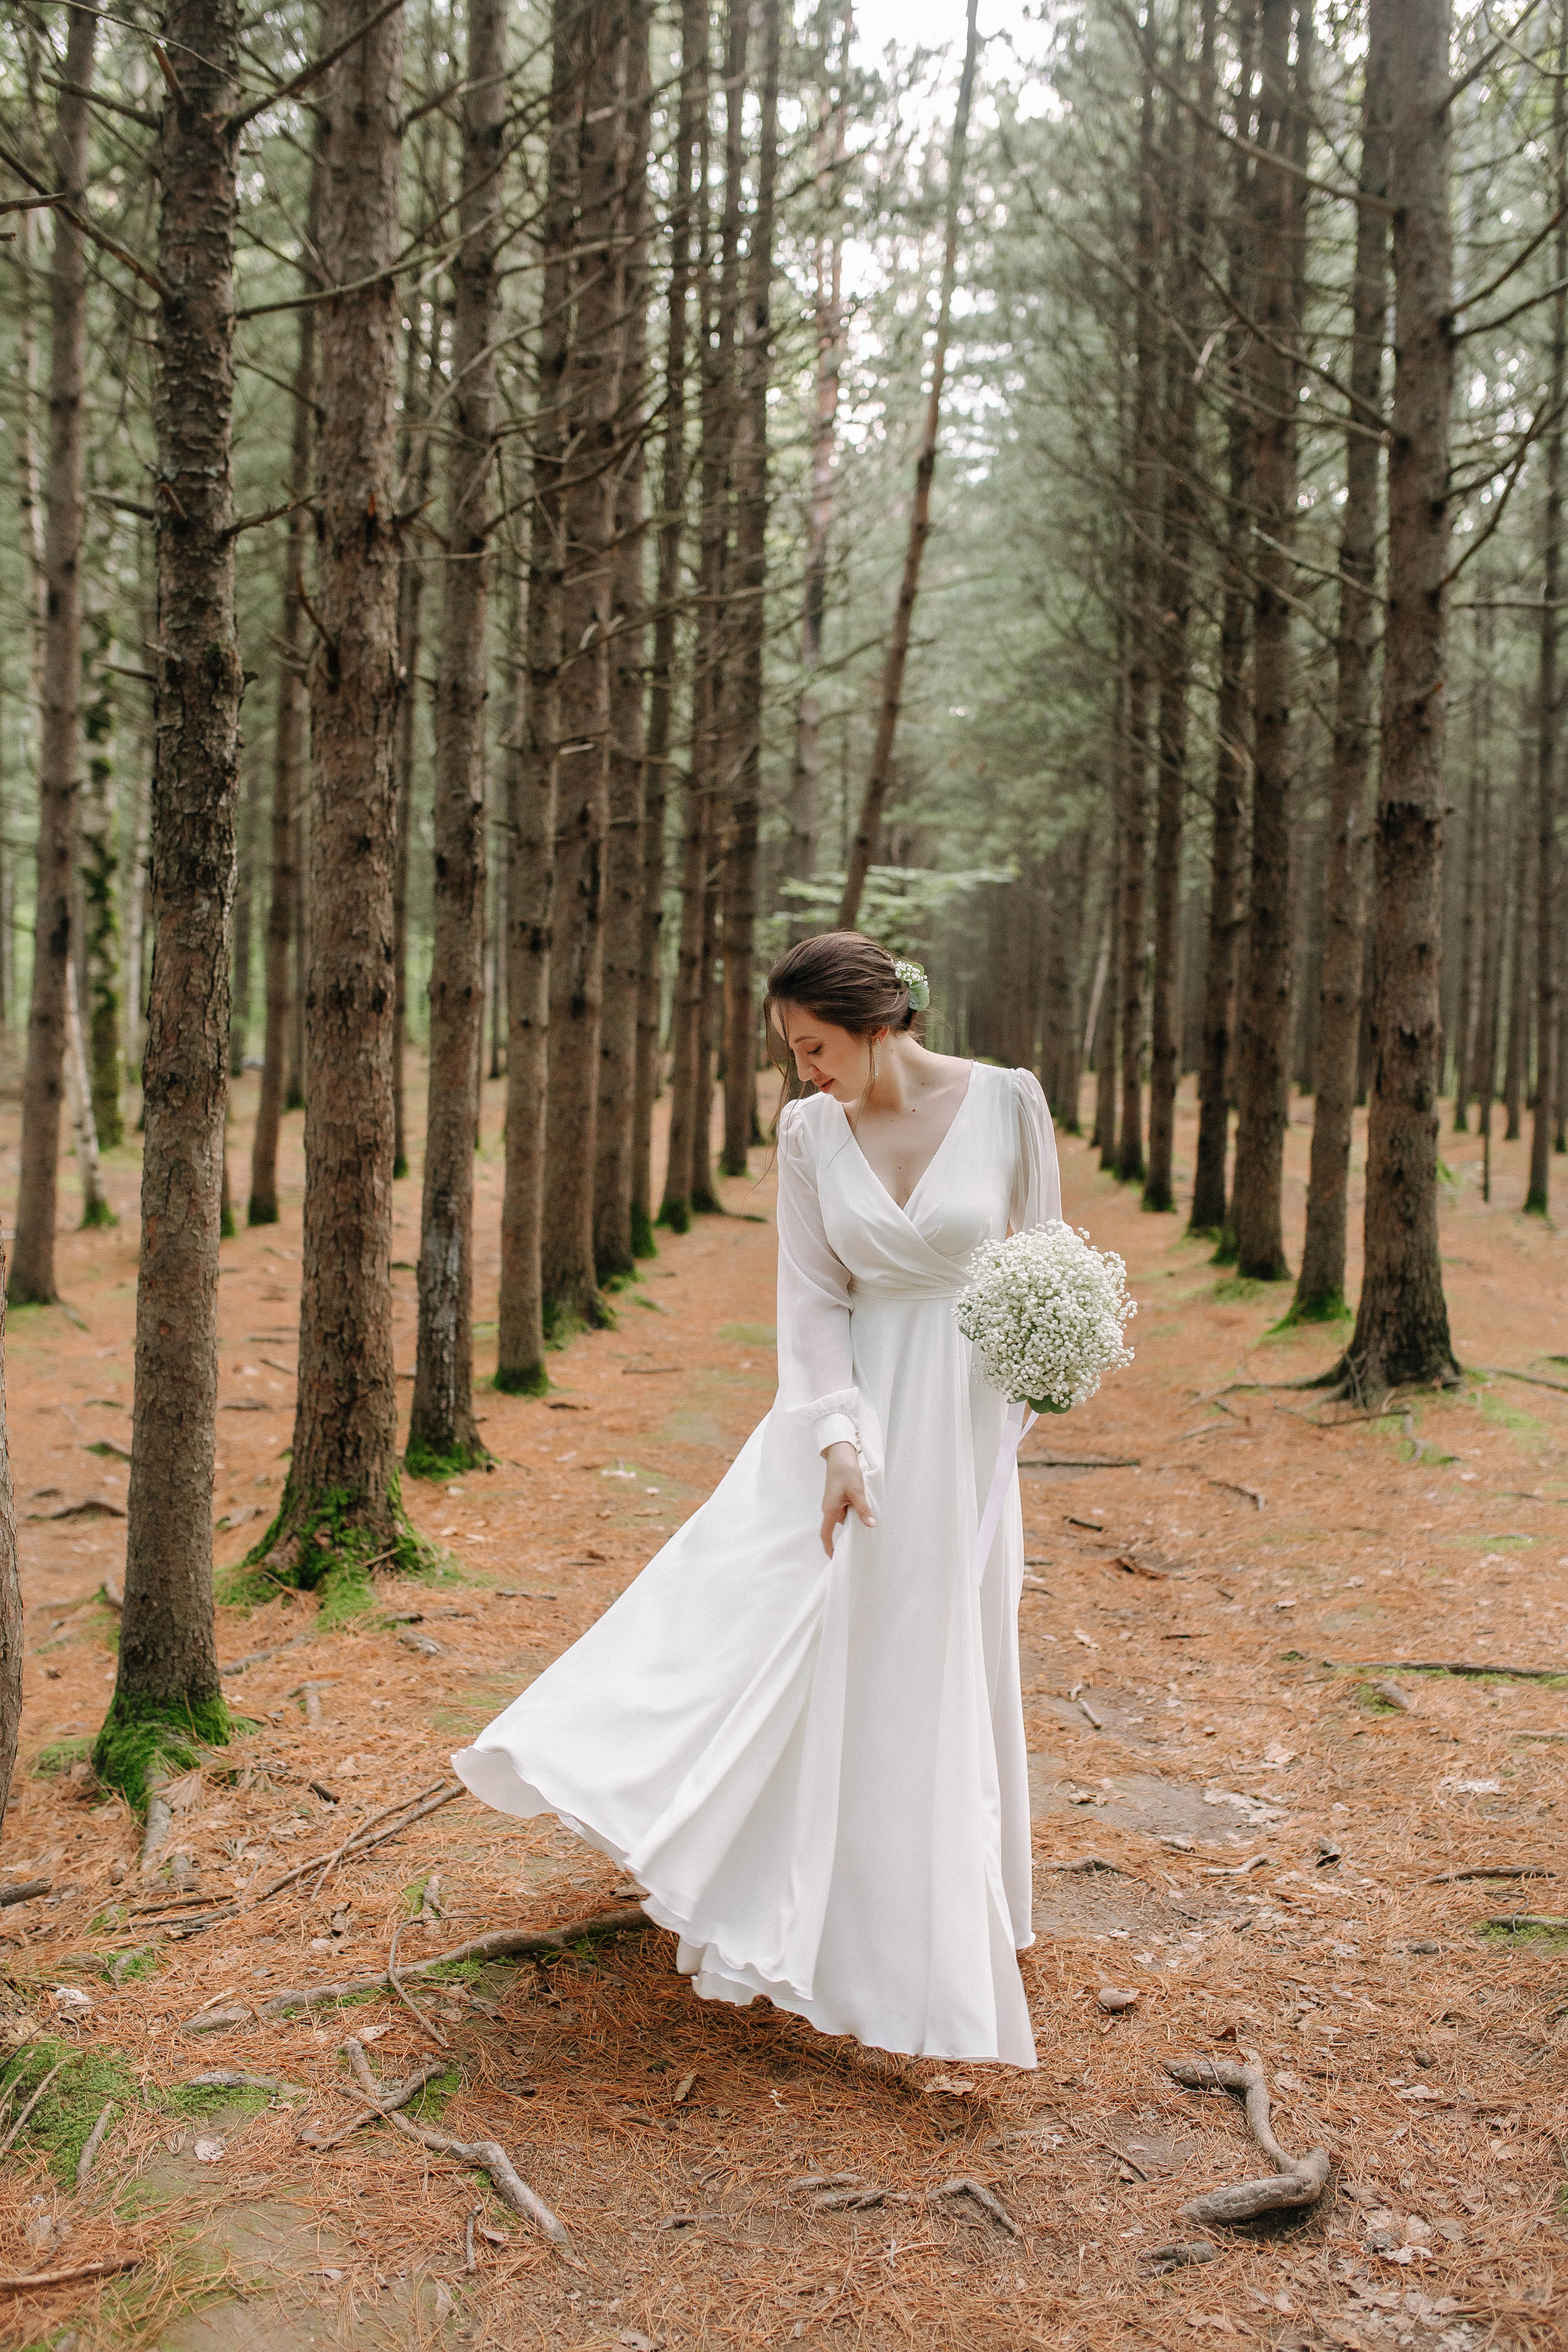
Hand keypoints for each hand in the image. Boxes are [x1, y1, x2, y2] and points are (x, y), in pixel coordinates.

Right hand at [820, 1439, 874, 1557]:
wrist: (840, 1454)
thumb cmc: (845, 1471)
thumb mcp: (857, 1491)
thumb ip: (863, 1509)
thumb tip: (871, 1525)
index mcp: (830, 1509)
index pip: (826, 1534)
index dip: (829, 1547)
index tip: (834, 1558)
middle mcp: (829, 1508)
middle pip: (839, 1526)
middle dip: (851, 1529)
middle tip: (864, 1533)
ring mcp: (833, 1502)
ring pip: (845, 1516)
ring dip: (855, 1516)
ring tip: (867, 1512)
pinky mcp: (838, 1497)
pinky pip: (846, 1509)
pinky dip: (855, 1510)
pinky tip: (864, 1505)